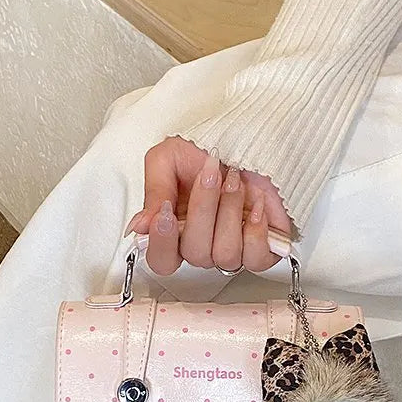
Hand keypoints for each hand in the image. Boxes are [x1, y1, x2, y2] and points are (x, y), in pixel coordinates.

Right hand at [125, 137, 290, 275]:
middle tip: (210, 176)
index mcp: (175, 231)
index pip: (161, 260)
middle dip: (203, 209)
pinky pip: (255, 258)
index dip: (162, 244)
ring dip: (229, 211)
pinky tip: (255, 205)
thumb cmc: (210, 151)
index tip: (166, 213)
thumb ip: (154, 191)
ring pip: (225, 255)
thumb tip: (140, 227)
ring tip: (234, 183)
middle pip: (195, 254)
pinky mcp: (260, 250)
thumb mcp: (168, 158)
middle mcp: (202, 245)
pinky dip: (256, 229)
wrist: (250, 140)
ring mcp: (231, 250)